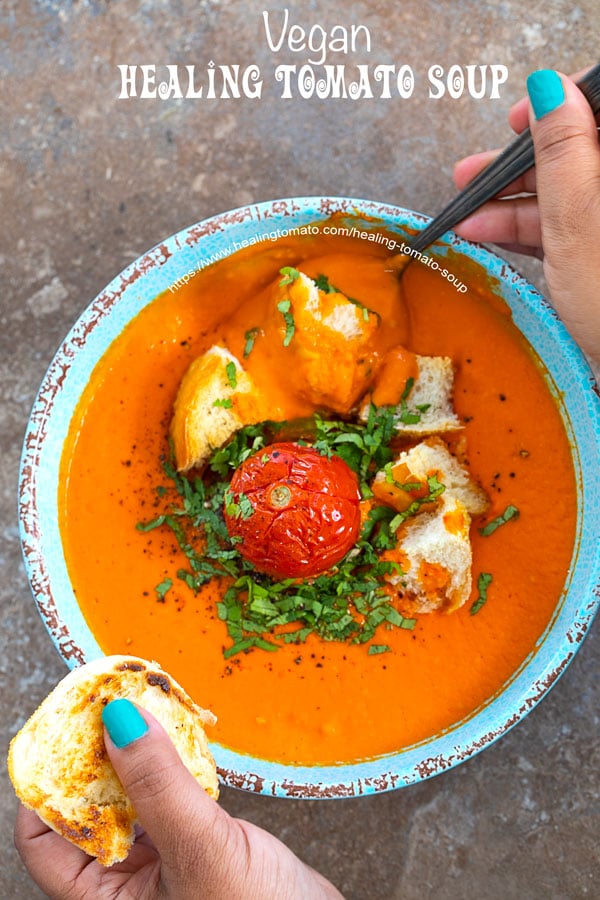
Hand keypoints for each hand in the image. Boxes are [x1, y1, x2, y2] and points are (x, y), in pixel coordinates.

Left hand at [15, 701, 342, 899]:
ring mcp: (157, 864)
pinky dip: (169, 763)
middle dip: (97, 753)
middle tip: (113, 700)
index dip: (48, 779)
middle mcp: (121, 885)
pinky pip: (166, 796)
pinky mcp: (192, 845)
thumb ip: (159, 785)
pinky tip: (179, 736)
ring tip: (145, 707)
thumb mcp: (200, 850)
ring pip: (127, 797)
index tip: (69, 723)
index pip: (44, 837)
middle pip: (85, 808)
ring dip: (135, 753)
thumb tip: (118, 719)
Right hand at [453, 69, 599, 362]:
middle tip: (472, 170)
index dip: (560, 104)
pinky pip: (569, 226)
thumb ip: (562, 149)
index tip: (518, 119)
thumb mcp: (577, 216)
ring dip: (513, 201)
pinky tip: (487, 233)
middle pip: (580, 152)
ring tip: (466, 212)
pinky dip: (530, 229)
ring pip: (568, 192)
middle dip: (521, 163)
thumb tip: (550, 89)